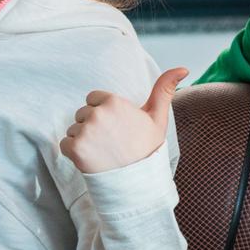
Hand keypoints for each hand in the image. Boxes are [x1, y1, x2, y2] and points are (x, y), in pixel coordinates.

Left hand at [61, 68, 185, 174]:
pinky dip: (74, 152)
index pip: (93, 98)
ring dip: (83, 139)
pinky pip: (65, 144)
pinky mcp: (75, 148)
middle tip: (111, 141)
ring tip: (102, 151)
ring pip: (74, 129)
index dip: (103, 112)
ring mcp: (85, 131)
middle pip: (82, 113)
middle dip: (92, 125)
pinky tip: (92, 159)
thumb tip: (183, 68)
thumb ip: (164, 89)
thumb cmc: (147, 148)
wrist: (139, 181)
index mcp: (114, 102)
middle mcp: (98, 114)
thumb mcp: (158, 117)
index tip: (116, 127)